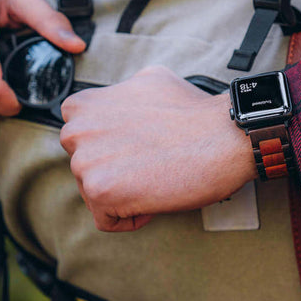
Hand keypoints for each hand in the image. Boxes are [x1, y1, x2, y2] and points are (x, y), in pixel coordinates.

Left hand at [60, 66, 255, 231]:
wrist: (223, 136)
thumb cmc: (194, 112)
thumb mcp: (149, 80)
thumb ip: (121, 94)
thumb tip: (121, 101)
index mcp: (84, 105)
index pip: (80, 138)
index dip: (110, 146)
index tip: (137, 146)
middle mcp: (78, 130)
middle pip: (85, 167)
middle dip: (114, 170)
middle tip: (149, 163)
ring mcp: (86, 162)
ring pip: (95, 193)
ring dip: (124, 193)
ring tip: (156, 177)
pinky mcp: (100, 192)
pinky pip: (107, 219)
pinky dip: (132, 216)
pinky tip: (155, 197)